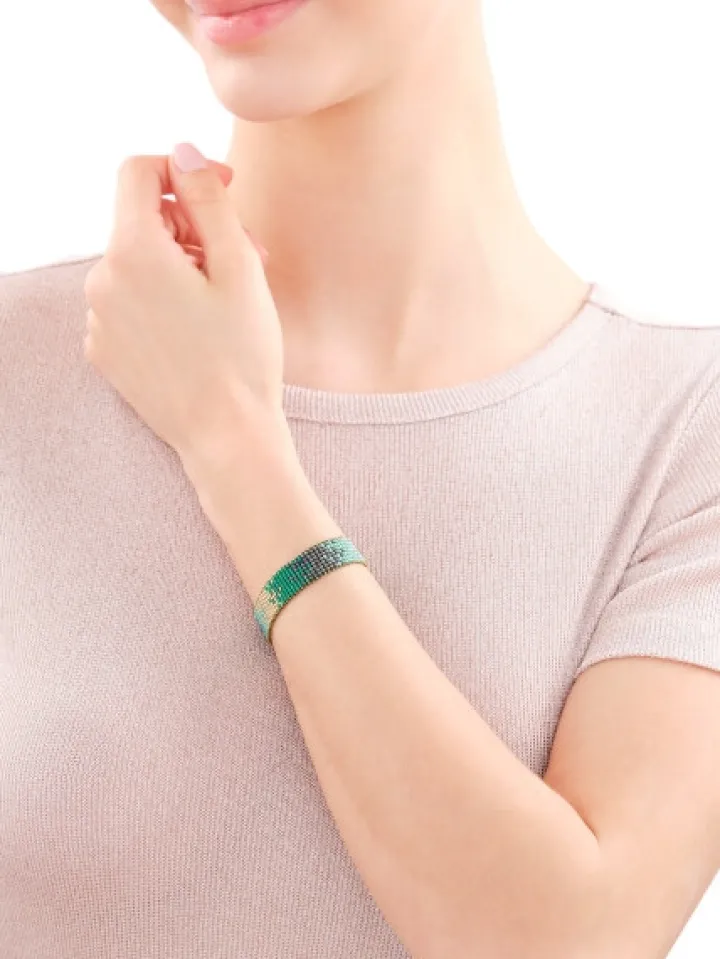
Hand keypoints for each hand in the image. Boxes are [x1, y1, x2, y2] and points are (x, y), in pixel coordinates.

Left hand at [83, 143, 285, 465]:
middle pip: (141, 222)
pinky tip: (198, 330)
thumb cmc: (241, 355)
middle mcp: (101, 281)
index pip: (138, 173)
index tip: (221, 192)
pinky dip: (160, 301)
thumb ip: (208, 200)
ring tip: (225, 301)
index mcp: (132, 252)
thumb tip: (183, 152)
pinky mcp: (104, 350)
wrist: (227, 435)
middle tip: (244, 257)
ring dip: (179, 267)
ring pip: (137, 265)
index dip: (183, 171)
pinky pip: (128, 303)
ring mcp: (97, 319)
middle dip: (191, 228)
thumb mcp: (238, 267)